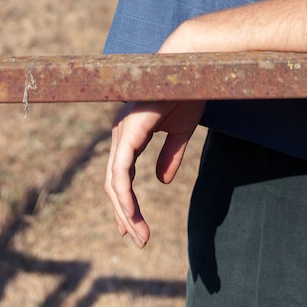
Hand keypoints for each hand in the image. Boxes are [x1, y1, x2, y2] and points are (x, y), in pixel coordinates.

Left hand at [103, 98, 204, 246]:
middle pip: (114, 183)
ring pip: (114, 182)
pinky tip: (131, 214)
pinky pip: (121, 172)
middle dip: (124, 214)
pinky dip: (124, 197)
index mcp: (131, 133)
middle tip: (137, 239)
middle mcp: (122, 134)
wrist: (193, 68)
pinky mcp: (129, 132)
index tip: (132, 227)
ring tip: (139, 236)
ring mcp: (123, 132)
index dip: (125, 202)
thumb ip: (170, 155)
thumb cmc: (187, 92)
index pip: (120, 175)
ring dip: (125, 212)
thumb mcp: (181, 130)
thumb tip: (161, 181)